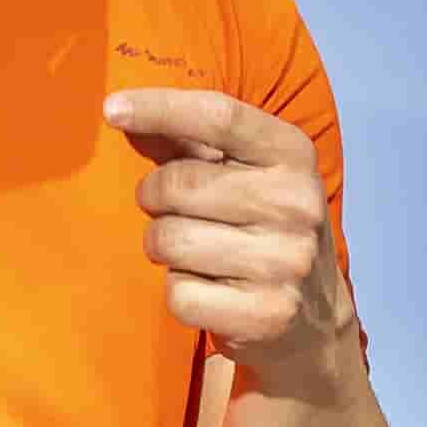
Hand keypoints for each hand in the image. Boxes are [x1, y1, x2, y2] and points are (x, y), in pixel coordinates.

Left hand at [109, 89, 349, 387]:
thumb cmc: (261, 229)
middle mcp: (296, 205)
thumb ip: (184, 142)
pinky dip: (180, 294)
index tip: (113, 110)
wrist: (313, 319)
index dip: (160, 108)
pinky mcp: (266, 315)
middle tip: (173, 212)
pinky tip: (210, 290)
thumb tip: (122, 112)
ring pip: (170, 241)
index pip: (220, 117)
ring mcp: (284, 262)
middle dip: (155, 197)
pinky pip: (179, 295)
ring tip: (195, 254)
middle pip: (178, 185)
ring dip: (165, 248)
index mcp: (293, 155)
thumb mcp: (242, 174)